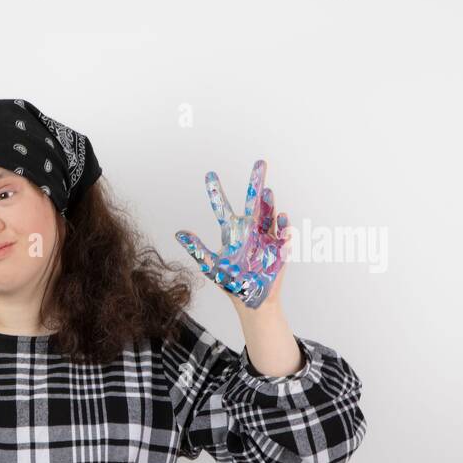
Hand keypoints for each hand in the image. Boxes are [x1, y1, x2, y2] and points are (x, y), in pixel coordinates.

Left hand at [174, 158, 289, 308]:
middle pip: (253, 201)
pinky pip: (283, 235)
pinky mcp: (279, 249)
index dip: (215, 191)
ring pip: (269, 214)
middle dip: (257, 182)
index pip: (222, 207)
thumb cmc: (231, 282)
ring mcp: (266, 237)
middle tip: (260, 162)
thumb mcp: (211, 266)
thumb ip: (197, 248)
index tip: (209, 174)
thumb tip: (179, 233)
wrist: (251, 300)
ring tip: (267, 192)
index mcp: (232, 232)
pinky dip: (283, 227)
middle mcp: (250, 230)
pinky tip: (282, 218)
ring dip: (269, 203)